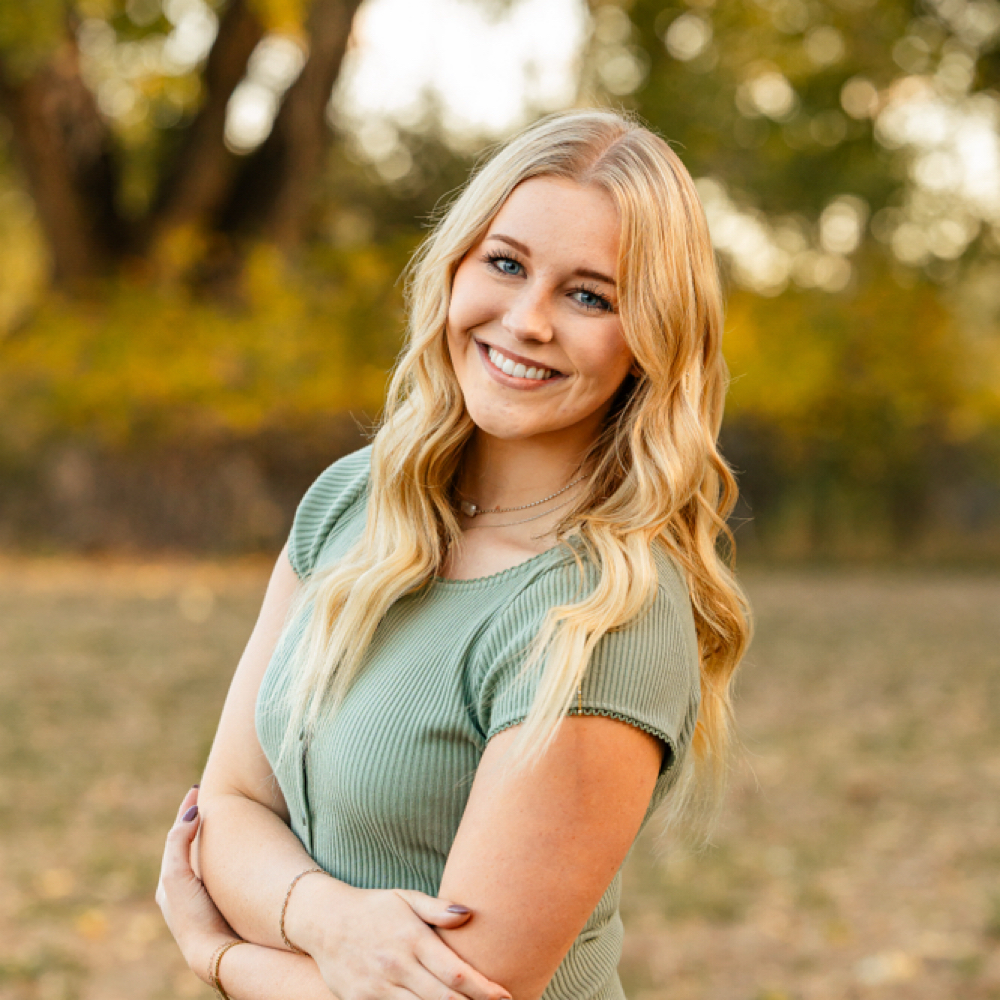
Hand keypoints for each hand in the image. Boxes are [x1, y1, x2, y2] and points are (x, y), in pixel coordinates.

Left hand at [156, 786, 235, 982]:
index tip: (197, 788)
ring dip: (214, 835)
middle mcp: (185, 887)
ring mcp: (204, 894)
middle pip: (190, 844)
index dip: (186, 811)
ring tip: (226, 815)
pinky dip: (227, 851)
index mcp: (170, 880)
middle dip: (198, 821)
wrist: (214, 953)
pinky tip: (241, 847)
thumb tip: (192, 812)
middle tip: (211, 797)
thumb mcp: (175, 876)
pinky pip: (223, 867)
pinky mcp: (224, 901)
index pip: (177, 836)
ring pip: (207, 856)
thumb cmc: (194, 916)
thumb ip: (178, 842)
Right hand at [294, 880, 511, 999]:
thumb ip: (437, 909)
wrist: (324, 921)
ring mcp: (377, 988)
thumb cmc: (374, 908)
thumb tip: (469, 914)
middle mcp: (396, 966)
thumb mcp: (406, 898)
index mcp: (412, 939)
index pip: (455, 972)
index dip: (483, 989)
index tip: (505, 997)